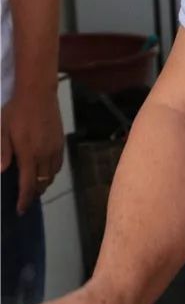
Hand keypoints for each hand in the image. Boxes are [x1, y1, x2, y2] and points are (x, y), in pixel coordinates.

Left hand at [1, 88, 63, 212]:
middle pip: (42, 183)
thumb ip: (3, 151)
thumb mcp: (2, 130)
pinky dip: (51, 172)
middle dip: (34, 194)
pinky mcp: (61, 142)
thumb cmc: (16, 111)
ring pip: (52, 175)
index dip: (24, 199)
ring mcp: (55, 149)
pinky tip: (44, 170)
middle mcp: (44, 155)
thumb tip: (0, 172)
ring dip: (43, 183)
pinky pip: (58, 164)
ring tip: (34, 186)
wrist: (38, 93)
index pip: (27, 184)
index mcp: (28, 154)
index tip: (20, 209)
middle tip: (25, 199)